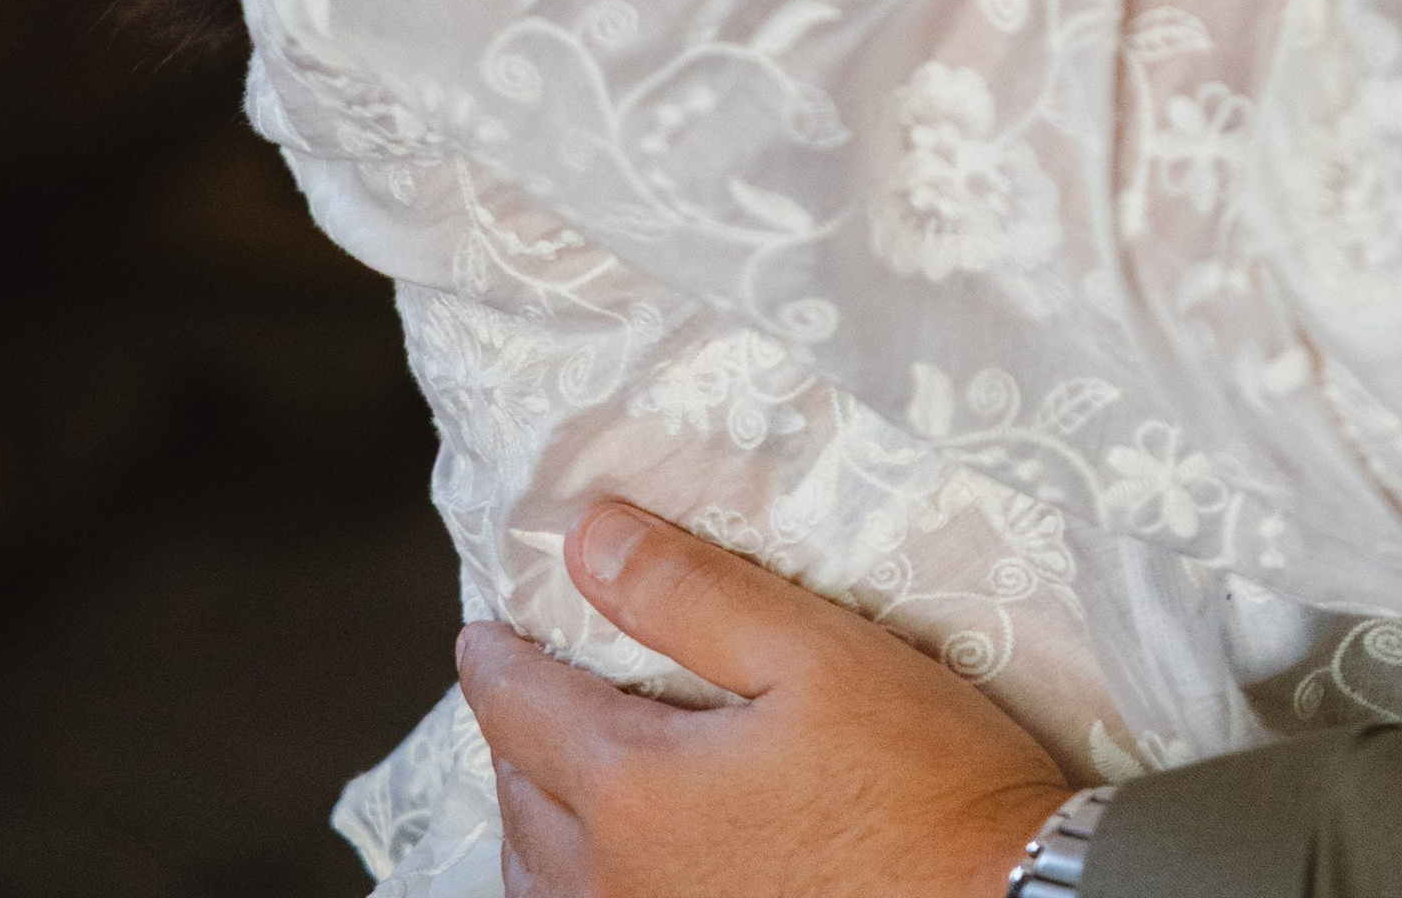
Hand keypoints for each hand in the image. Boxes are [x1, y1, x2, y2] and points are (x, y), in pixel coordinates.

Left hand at [457, 501, 1065, 897]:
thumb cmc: (920, 778)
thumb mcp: (812, 651)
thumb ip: (689, 591)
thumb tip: (587, 539)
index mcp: (634, 790)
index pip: (519, 708)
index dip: (494, 657)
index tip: (481, 628)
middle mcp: (615, 884)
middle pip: (520, 797)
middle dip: (514, 732)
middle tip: (527, 684)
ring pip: (541, 882)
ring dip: (535, 817)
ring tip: (551, 772)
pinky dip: (570, 886)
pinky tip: (609, 866)